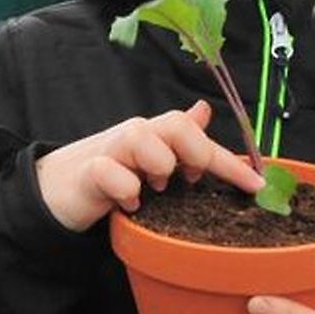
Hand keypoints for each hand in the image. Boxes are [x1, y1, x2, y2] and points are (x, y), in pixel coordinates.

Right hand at [34, 101, 262, 232]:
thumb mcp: (149, 159)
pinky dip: (125, 188)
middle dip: (195, 153)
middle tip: (192, 179)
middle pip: (174, 125)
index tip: (257, 185)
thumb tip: (204, 110)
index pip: (198, 136)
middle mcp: (136, 135)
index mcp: (156, 134)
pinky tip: (129, 203)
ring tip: (156, 187)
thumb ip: (179, 140)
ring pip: (142, 138)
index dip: (230, 161)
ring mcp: (110, 150)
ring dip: (158, 165)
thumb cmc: (110, 172)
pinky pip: (110, 172)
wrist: (58, 187)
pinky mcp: (88, 172)